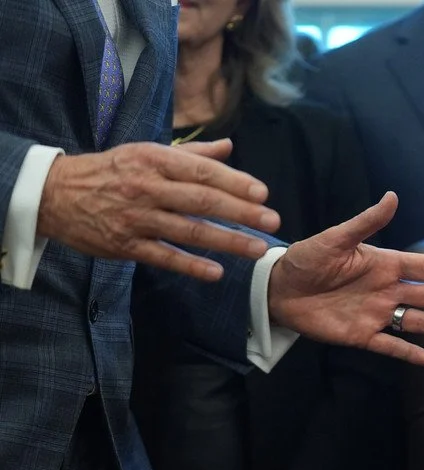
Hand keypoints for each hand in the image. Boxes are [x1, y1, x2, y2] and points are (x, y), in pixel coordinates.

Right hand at [38, 140, 280, 281]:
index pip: (202, 171)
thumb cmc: (112, 171)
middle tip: (271, 221)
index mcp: (154, 160)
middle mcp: (146, 188)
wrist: (55, 193)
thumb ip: (192, 154)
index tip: (263, 193)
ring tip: (257, 248)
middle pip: (201, 201)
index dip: (235, 182)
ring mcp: (135, 218)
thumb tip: (230, 147)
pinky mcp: (125, 245)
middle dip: (241, 212)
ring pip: (188, 231)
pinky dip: (190, 266)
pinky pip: (163, 257)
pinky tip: (216, 272)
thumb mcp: (148, 152)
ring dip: (226, 240)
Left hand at [266, 192, 423, 364]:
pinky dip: (409, 352)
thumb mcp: (335, 238)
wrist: (277, 288)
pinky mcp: (360, 335)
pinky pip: (389, 345)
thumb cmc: (305, 258)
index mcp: (384, 264)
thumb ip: (366, 222)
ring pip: (418, 322)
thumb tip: (392, 196)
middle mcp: (387, 290)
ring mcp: (376, 314)